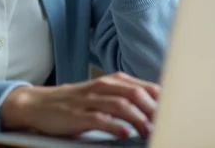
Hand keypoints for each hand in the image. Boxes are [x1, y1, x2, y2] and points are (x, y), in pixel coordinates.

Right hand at [0, 72, 159, 137]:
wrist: (38, 104)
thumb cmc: (75, 102)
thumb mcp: (101, 95)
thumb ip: (126, 98)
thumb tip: (155, 108)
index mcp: (113, 81)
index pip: (145, 87)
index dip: (161, 99)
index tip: (176, 111)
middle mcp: (103, 87)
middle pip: (136, 94)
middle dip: (154, 109)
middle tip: (167, 122)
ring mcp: (90, 100)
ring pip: (121, 105)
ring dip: (138, 118)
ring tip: (149, 130)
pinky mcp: (78, 115)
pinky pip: (100, 119)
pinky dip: (115, 126)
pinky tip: (125, 133)